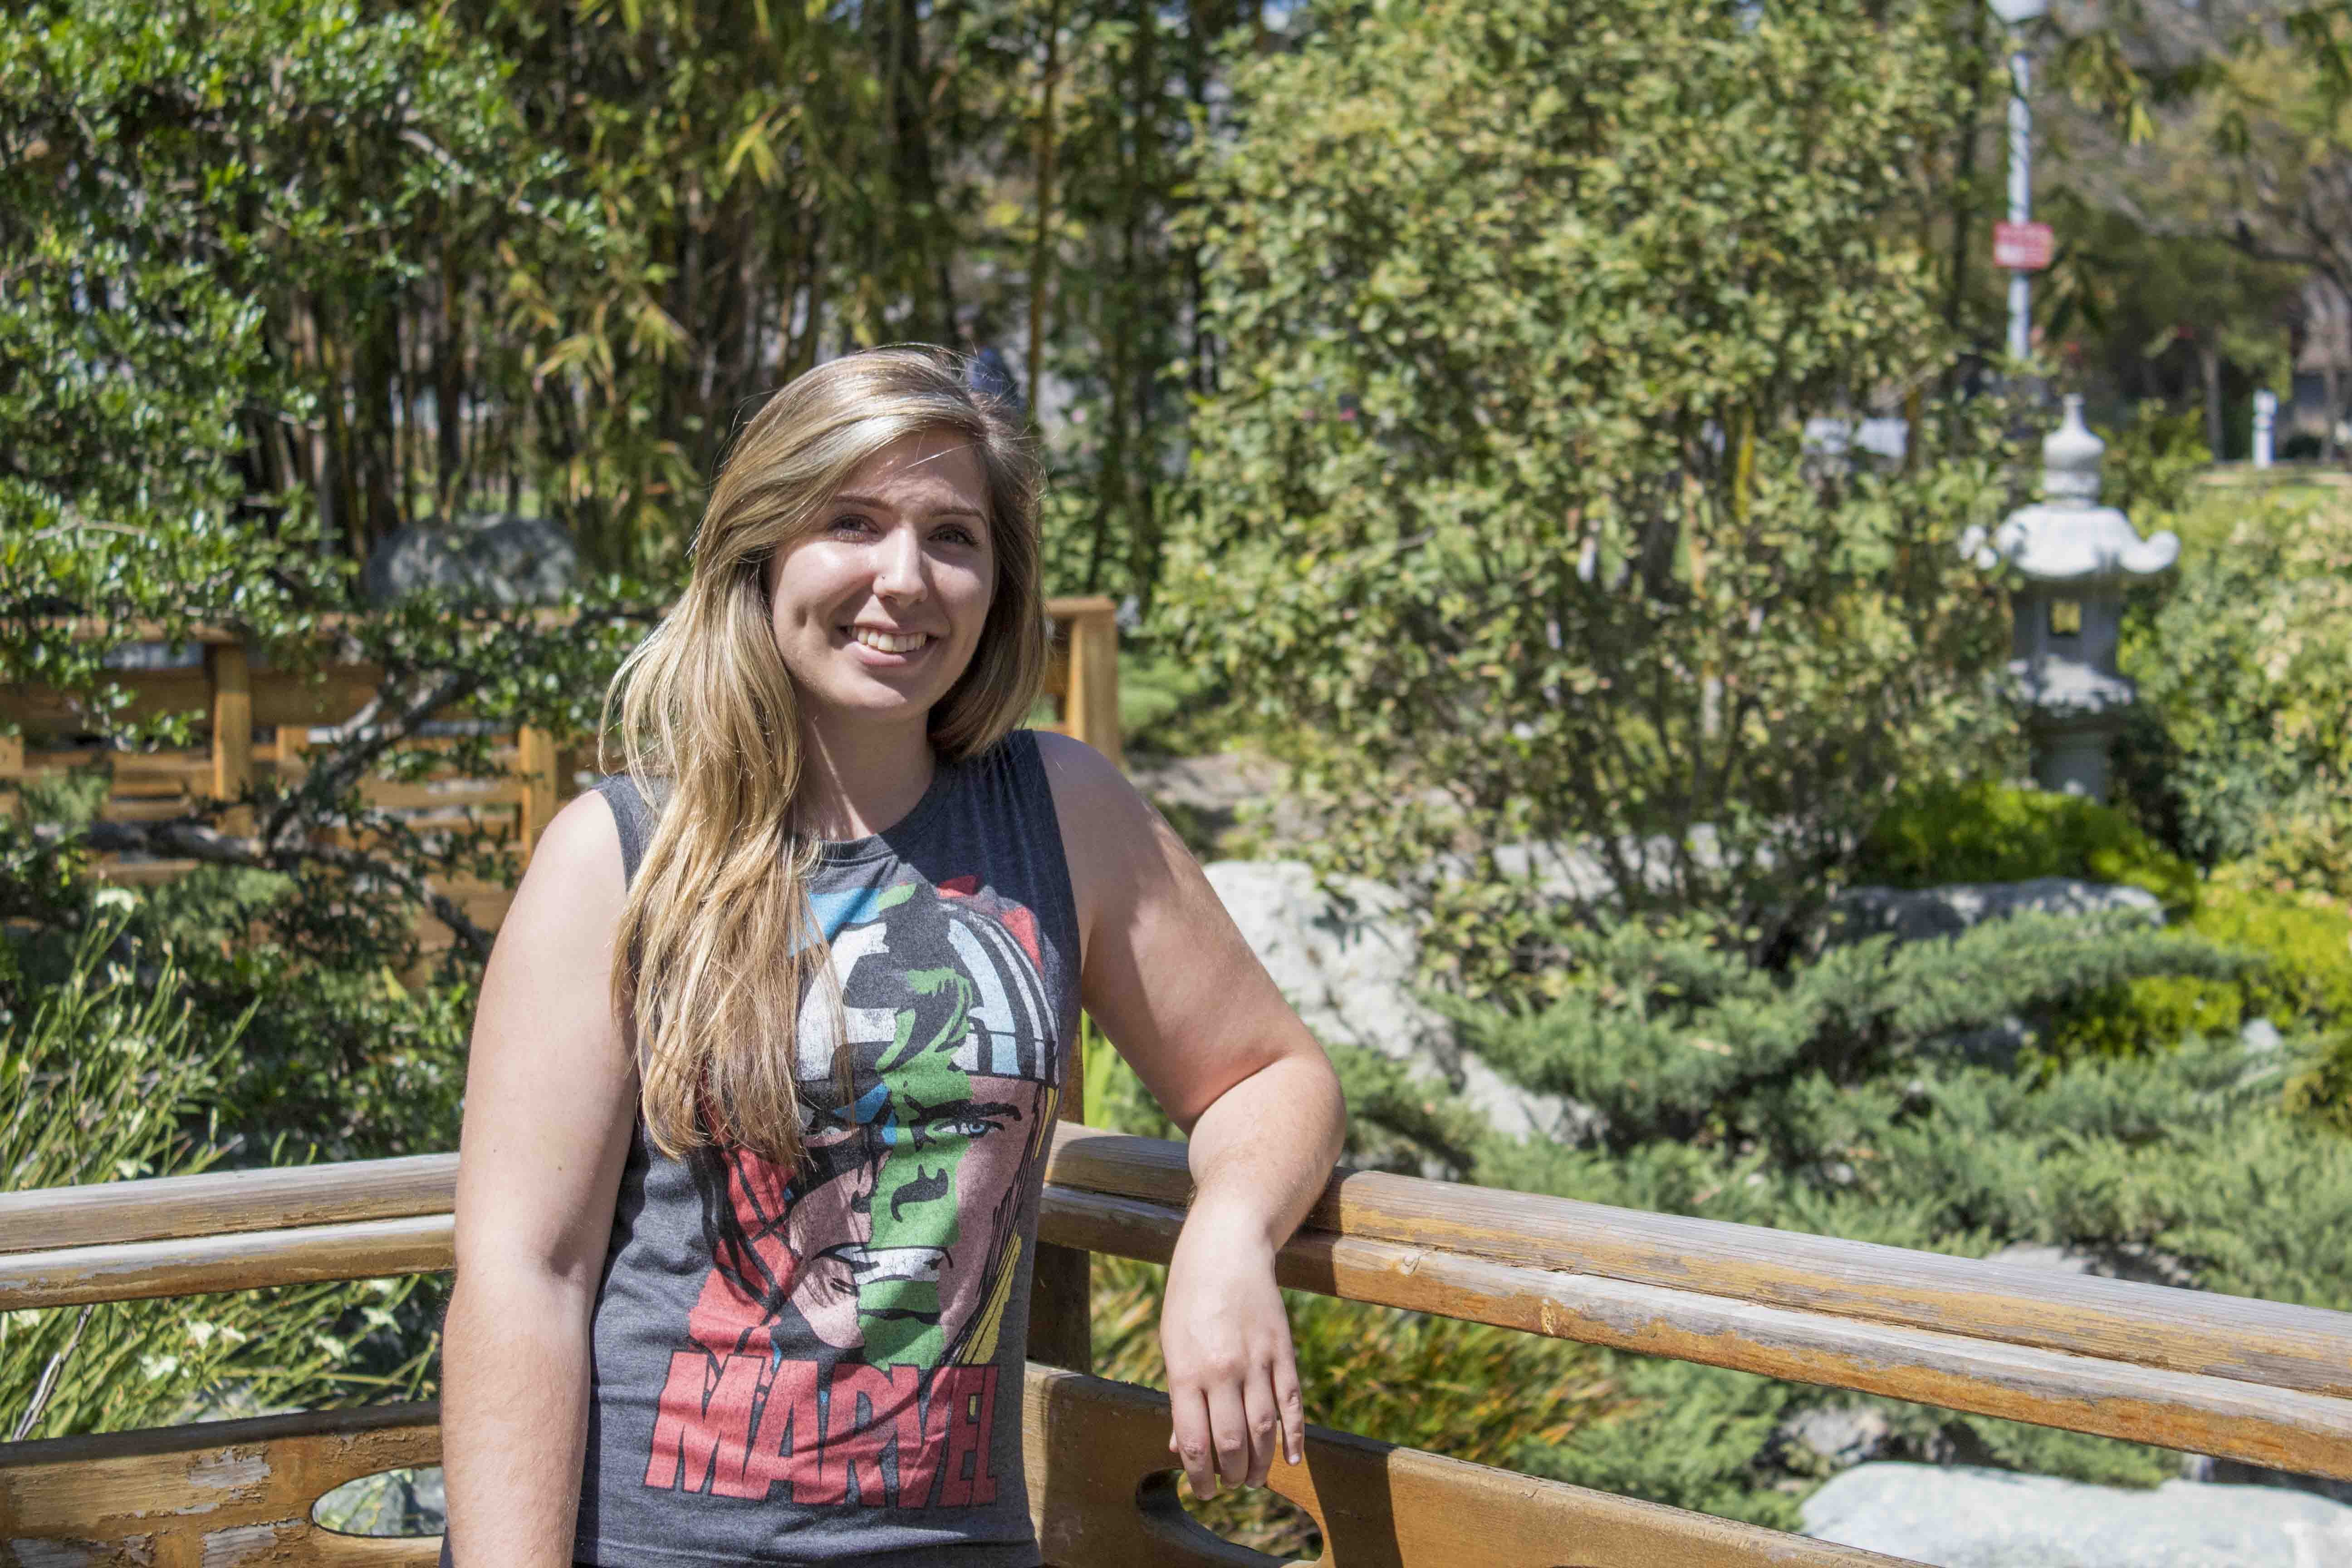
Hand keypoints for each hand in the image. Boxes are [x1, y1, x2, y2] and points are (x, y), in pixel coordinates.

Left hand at [1158, 1208, 1304, 1498]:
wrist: (1226, 1249)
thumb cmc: (1188, 1300)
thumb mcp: (1171, 1345)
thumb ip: (1179, 1397)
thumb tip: (1182, 1448)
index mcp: (1186, 1371)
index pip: (1194, 1442)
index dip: (1199, 1476)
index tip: (1203, 1491)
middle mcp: (1223, 1370)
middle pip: (1231, 1443)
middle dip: (1231, 1476)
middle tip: (1231, 1486)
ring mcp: (1257, 1361)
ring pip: (1264, 1430)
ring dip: (1261, 1463)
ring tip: (1254, 1479)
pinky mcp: (1283, 1352)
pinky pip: (1291, 1405)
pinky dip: (1294, 1437)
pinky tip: (1292, 1459)